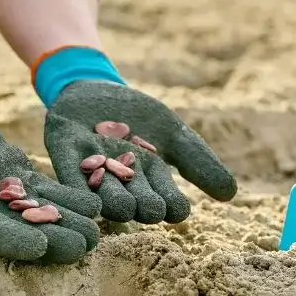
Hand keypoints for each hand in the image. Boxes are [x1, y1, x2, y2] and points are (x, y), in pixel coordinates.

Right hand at [0, 83, 101, 263]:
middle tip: (84, 248)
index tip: (40, 246)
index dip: (11, 237)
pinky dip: (65, 196)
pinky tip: (94, 202)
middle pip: (18, 226)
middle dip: (51, 238)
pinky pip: (40, 187)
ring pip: (35, 209)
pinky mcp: (8, 168)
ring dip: (66, 222)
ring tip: (98, 232)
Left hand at [44, 81, 236, 223]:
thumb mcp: (172, 132)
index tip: (177, 208)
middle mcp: (122, 186)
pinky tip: (89, 194)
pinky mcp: (64, 157)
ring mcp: (92, 173)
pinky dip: (80, 188)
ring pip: (105, 196)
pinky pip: (70, 179)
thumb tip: (230, 194)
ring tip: (124, 202)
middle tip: (150, 206)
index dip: (173, 207)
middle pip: (137, 205)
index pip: (167, 204)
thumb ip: (198, 160)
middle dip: (145, 206)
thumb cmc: (137, 114)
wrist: (95, 88)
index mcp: (150, 182)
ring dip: (116, 200)